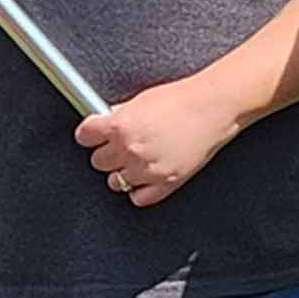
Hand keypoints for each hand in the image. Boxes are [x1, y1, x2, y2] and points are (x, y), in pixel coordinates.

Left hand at [78, 76, 247, 207]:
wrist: (214, 108)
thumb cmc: (183, 100)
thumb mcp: (142, 100)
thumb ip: (121, 114)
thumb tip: (107, 121)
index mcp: (120, 126)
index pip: (84, 137)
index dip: (89, 134)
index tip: (92, 135)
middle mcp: (130, 150)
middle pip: (98, 161)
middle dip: (107, 152)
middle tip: (119, 145)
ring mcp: (146, 170)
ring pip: (115, 182)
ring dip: (122, 172)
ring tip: (135, 160)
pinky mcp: (165, 183)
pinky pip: (138, 198)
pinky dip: (139, 189)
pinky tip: (145, 176)